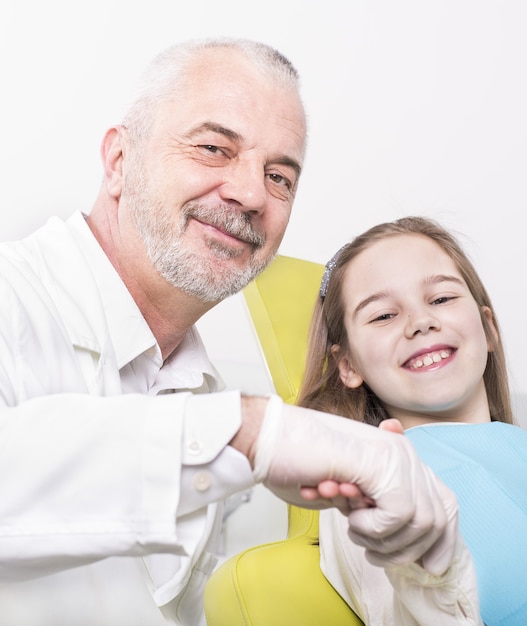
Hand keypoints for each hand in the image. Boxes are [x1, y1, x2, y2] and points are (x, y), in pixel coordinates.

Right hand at [253, 397, 458, 574]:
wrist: (271, 439)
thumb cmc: (300, 464)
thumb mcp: (348, 492)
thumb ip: (379, 506)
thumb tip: (413, 547)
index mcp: (399, 458)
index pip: (445, 504)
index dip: (442, 541)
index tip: (429, 566)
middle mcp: (405, 453)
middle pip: (439, 518)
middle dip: (406, 548)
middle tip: (368, 547)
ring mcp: (397, 456)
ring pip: (422, 522)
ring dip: (384, 538)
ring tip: (352, 527)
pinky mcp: (383, 465)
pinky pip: (399, 515)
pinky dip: (373, 527)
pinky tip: (349, 515)